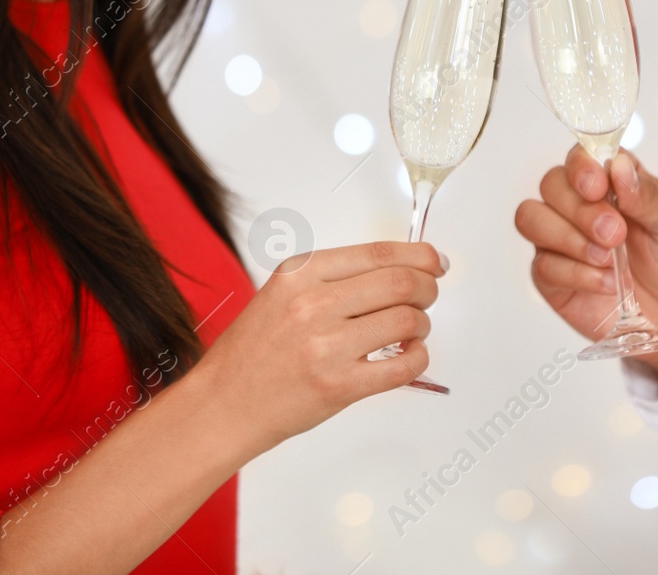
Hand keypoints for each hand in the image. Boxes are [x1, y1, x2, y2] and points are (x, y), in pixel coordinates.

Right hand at [194, 241, 445, 450]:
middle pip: (400, 282)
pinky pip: (403, 366)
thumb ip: (333, 278)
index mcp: (300, 273)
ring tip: (412, 330)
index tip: (434, 261)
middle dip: (427, 287)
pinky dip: (419, 358)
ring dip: (422, 323)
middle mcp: (313, 304)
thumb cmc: (252, 353)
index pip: (378, 252)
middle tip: (428, 295)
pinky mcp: (340, 385)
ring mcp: (327, 346)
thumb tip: (397, 268)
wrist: (223, 404)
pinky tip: (410, 355)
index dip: (419, 255)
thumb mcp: (282, 294)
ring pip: (406, 320)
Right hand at [515, 145, 657, 387]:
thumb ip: (648, 193)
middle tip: (616, 233)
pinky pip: (542, 265)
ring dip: (567, 237)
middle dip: (580, 209)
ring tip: (607, 258)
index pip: (579, 156)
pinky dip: (576, 273)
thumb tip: (618, 165)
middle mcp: (580, 205)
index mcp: (612, 181)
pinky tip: (606, 282)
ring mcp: (562, 240)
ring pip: (531, 218)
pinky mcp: (554, 277)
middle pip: (551, 184)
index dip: (581, 166)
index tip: (598, 185)